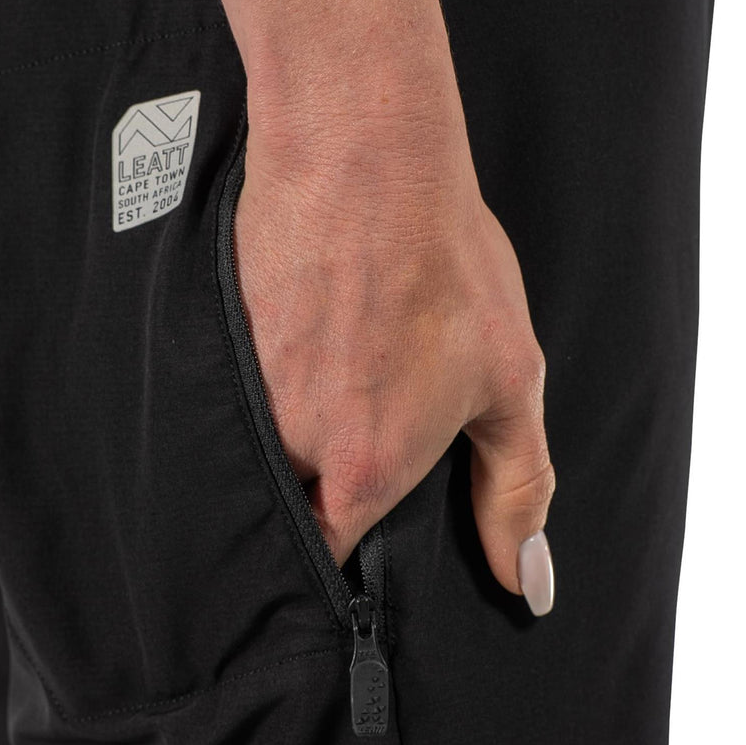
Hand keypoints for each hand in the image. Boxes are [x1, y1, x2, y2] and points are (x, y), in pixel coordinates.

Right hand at [233, 82, 556, 610]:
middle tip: (344, 434)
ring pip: (251, 449)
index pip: (327, 559)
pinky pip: (229, 389)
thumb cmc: (444, 267)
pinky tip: (297, 339)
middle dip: (308, 494)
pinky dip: (256, 379)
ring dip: (280, 432)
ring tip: (326, 378)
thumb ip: (516, 491)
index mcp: (361, 471)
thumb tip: (528, 582)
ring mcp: (242, 390)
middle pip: (282, 508)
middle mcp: (288, 445)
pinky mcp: (217, 341)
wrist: (362, 163)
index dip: (344, 556)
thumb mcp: (509, 382)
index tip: (361, 534)